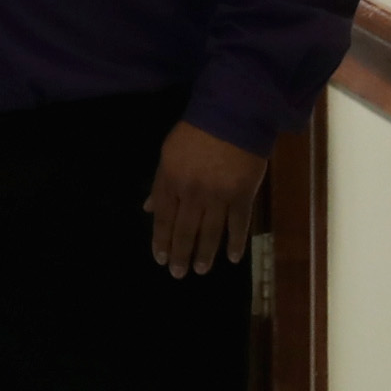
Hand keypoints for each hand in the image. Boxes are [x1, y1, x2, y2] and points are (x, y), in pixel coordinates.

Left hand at [146, 122, 270, 277]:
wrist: (233, 117)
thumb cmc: (196, 132)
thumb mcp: (168, 153)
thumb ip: (160, 183)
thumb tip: (148, 208)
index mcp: (171, 181)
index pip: (162, 218)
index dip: (161, 240)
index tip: (160, 258)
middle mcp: (192, 193)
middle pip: (184, 230)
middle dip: (180, 254)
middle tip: (178, 274)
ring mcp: (218, 197)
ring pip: (210, 232)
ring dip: (205, 254)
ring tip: (200, 271)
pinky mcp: (243, 196)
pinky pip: (239, 224)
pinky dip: (236, 242)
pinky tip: (233, 258)